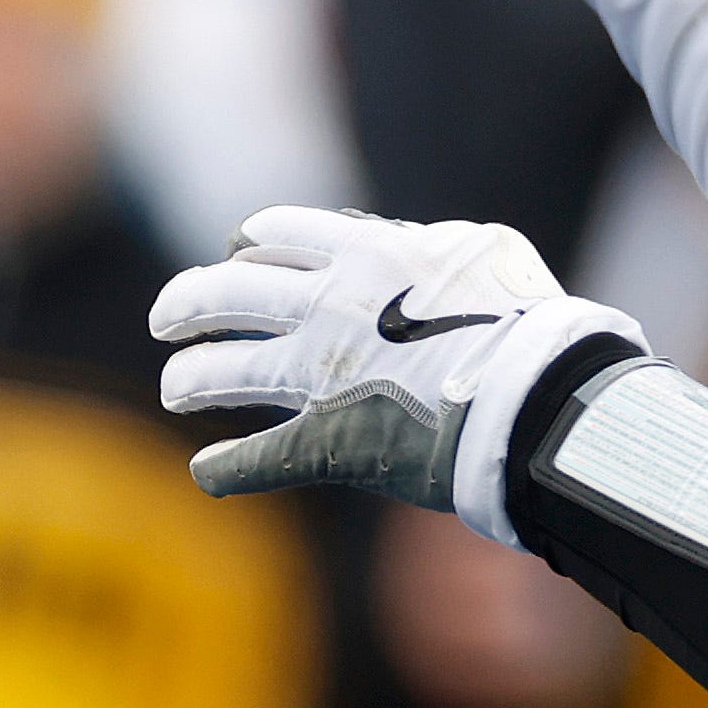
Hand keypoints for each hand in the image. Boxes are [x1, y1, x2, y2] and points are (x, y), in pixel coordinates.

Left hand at [152, 205, 635, 534]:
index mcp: (367, 254)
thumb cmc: (529, 321)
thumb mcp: (484, 252)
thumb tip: (417, 252)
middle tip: (166, 319)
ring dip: (191, 378)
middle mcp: (330, 306)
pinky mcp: (329, 441)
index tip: (233, 257)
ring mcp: (323, 374)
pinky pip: (258, 457)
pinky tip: (209, 472)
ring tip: (176, 387)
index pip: (276, 235)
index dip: (245, 247)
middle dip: (187, 303)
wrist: (541, 394)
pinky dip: (228, 467)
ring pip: (224, 370)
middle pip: (227, 294)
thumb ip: (433, 250)